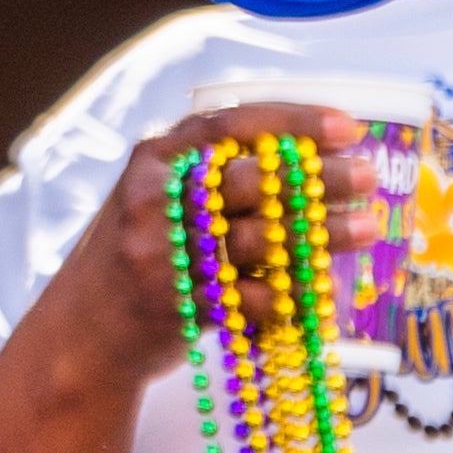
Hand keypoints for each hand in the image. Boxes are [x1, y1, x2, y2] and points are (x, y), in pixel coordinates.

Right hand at [43, 99, 388, 389]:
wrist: (82, 330)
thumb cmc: (133, 256)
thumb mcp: (152, 199)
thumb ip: (206, 178)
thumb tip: (303, 161)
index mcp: (151, 162)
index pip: (227, 125)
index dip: (292, 121)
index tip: (346, 126)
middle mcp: (154, 200)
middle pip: (249, 179)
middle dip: (317, 175)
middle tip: (369, 173)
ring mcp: (165, 253)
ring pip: (261, 237)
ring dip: (323, 234)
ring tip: (370, 226)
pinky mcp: (183, 304)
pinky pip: (256, 296)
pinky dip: (297, 293)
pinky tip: (327, 287)